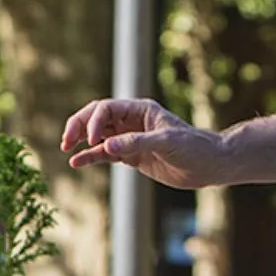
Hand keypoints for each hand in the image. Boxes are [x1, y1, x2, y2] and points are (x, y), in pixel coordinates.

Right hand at [61, 97, 226, 187]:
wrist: (209, 165)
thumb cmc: (194, 148)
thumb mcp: (167, 143)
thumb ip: (137, 143)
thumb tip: (106, 146)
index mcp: (140, 110)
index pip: (107, 109)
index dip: (94, 122)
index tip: (92, 141)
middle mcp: (133, 121)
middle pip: (97, 118)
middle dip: (79, 126)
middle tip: (66, 140)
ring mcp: (131, 139)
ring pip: (98, 136)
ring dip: (81, 141)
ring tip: (65, 148)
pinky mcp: (132, 156)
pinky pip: (106, 154)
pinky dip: (91, 157)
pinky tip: (77, 162)